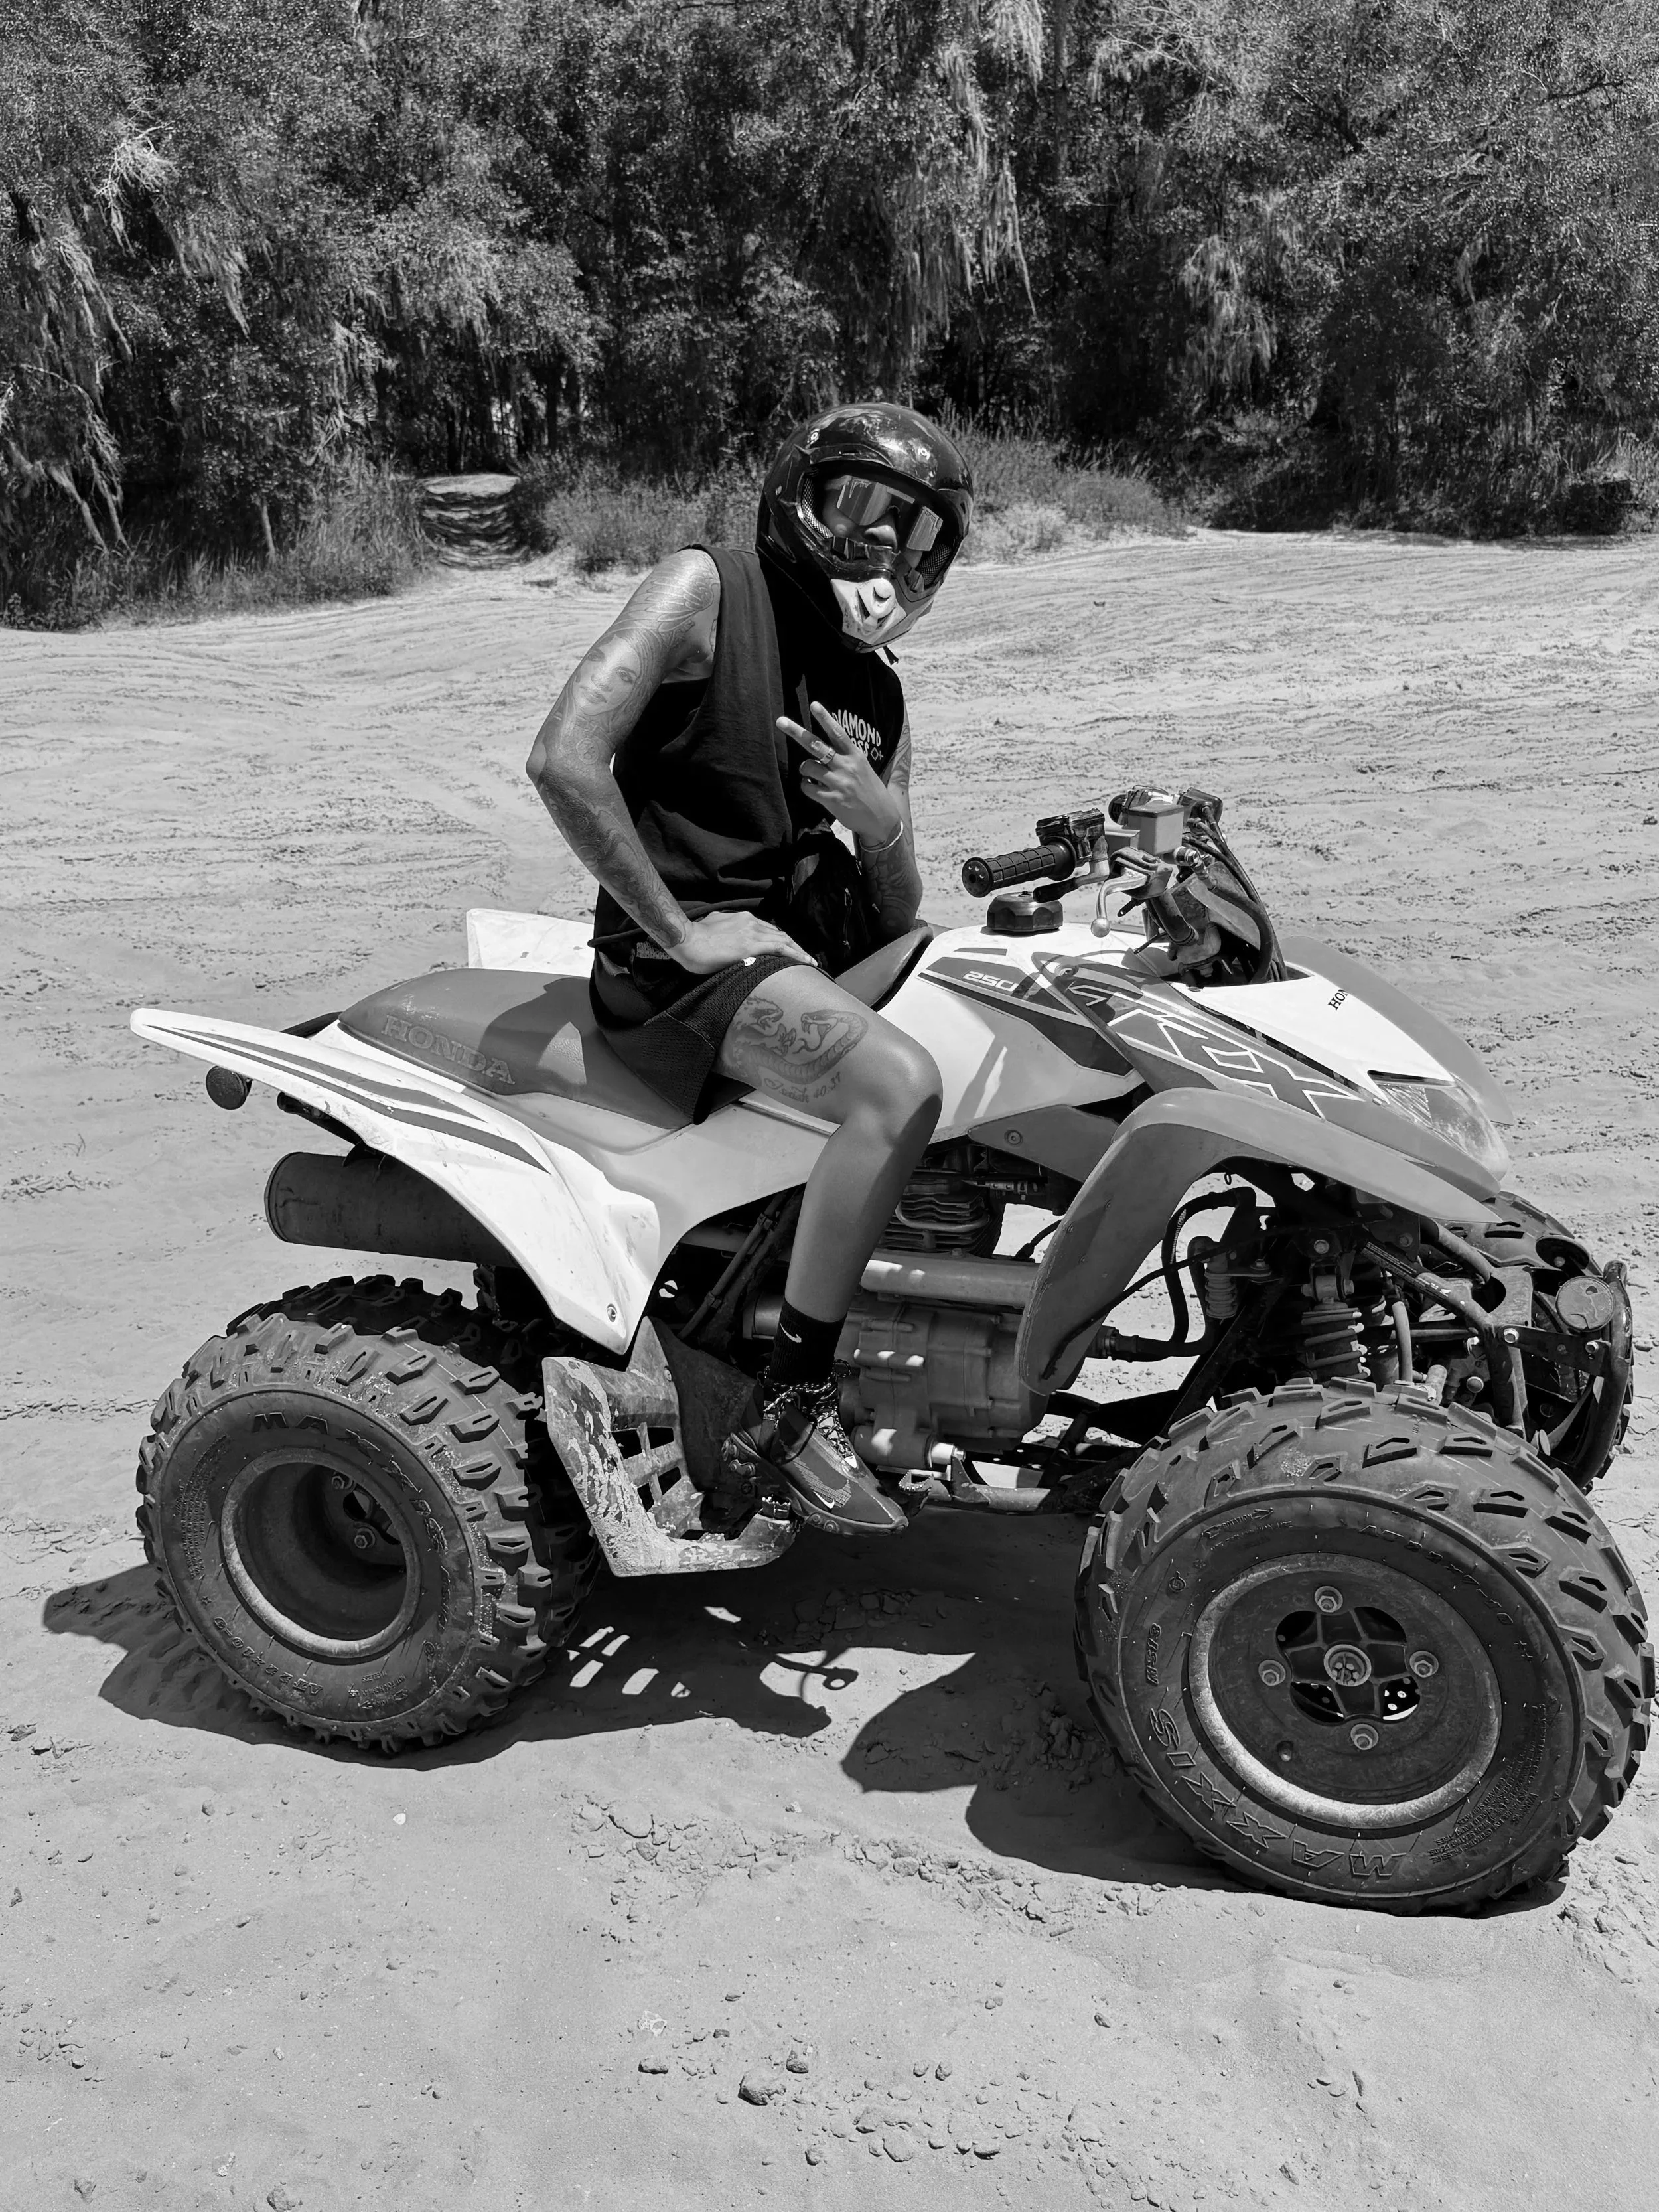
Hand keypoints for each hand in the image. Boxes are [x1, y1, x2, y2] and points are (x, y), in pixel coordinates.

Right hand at [668, 910, 812, 973]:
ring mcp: (752, 932)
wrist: (686, 940)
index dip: (779, 939)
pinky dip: (796, 954)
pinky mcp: (751, 944)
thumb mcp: (711, 926)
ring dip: (799, 951)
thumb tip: (723, 935)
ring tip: (810, 962)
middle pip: (779, 933)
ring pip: (784, 939)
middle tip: (805, 957)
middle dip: (794, 945)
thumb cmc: (694, 938)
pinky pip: (781, 948)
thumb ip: (722, 928)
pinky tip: (806, 962)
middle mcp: (750, 921)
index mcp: (742, 918)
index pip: (767, 929)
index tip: (786, 948)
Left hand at [780, 703, 902, 846]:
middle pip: (816, 745)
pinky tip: (813, 788)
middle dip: (796, 732)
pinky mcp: (831, 800)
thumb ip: (844, 756)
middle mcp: (846, 766)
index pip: (838, 733)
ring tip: (812, 774)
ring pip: (807, 766)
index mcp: (855, 756)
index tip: (814, 705)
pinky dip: (806, 786)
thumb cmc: (868, 790)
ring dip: (804, 768)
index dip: (825, 718)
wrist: (881, 818)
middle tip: (780, 721)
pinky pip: (807, 787)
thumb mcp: (862, 767)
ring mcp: (838, 783)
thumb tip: (821, 746)